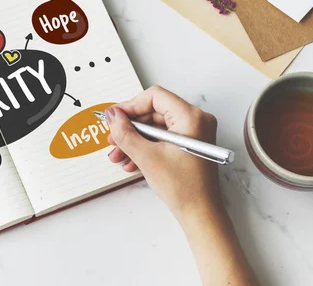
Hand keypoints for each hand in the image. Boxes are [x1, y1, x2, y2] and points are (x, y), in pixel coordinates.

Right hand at [107, 87, 257, 284]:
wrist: (200, 215)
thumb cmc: (184, 188)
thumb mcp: (147, 157)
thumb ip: (125, 133)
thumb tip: (112, 115)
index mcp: (191, 117)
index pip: (154, 97)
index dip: (130, 106)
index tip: (114, 118)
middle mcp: (195, 120)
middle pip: (153, 112)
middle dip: (130, 128)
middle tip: (112, 139)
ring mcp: (193, 133)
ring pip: (155, 127)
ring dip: (134, 140)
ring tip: (118, 155)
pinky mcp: (188, 145)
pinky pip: (161, 138)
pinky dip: (145, 147)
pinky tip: (130, 161)